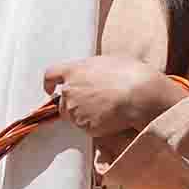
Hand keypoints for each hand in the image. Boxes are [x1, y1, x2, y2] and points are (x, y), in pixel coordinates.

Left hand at [41, 53, 187, 148]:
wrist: (140, 95)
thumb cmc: (129, 74)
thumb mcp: (109, 61)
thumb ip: (92, 69)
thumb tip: (94, 73)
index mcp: (74, 70)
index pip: (51, 75)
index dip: (49, 83)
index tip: (50, 89)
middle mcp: (70, 91)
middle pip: (63, 102)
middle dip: (73, 104)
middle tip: (93, 103)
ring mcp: (76, 111)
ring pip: (74, 117)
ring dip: (85, 115)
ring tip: (107, 109)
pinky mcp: (86, 127)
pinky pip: (87, 128)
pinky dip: (96, 125)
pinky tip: (111, 118)